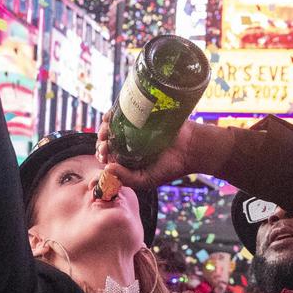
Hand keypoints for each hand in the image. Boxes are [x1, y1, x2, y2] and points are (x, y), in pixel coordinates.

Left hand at [96, 112, 232, 189]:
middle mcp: (129, 144)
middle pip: (108, 140)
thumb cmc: (170, 167)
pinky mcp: (142, 116)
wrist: (191, 149)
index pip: (108, 156)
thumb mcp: (147, 180)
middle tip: (105, 144)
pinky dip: (113, 113)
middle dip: (101, 142)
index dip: (102, 155)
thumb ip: (128, 178)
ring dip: (104, 127)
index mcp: (128, 160)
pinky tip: (110, 116)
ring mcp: (135, 129)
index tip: (103, 155)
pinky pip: (124, 112)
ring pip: (113, 126)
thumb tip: (107, 169)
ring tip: (106, 130)